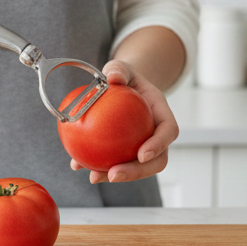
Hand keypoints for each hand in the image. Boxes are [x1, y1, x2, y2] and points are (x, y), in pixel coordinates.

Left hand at [70, 60, 178, 183]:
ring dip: (118, 176)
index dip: (159, 145)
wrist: (120, 85)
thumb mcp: (122, 68)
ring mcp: (142, 145)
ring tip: (93, 177)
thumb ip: (119, 69)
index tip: (141, 154)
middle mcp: (155, 132)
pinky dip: (97, 167)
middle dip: (137, 172)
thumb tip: (113, 78)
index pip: (169, 130)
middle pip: (157, 159)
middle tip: (113, 174)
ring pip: (136, 167)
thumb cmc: (124, 76)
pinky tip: (77, 166)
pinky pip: (115, 163)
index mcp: (161, 112)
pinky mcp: (124, 152)